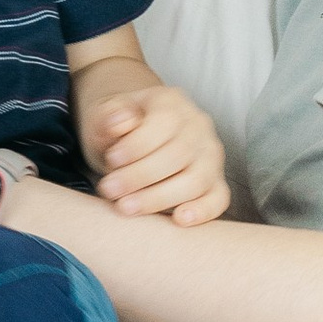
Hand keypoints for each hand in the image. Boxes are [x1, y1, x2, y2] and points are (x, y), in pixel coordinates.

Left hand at [87, 83, 229, 223]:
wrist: (128, 141)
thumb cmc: (116, 131)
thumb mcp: (104, 117)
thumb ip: (109, 117)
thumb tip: (122, 120)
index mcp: (172, 102)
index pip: (164, 122)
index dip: (137, 145)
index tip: (111, 159)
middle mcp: (198, 125)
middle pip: (178, 154)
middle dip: (139, 176)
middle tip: (109, 190)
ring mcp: (211, 155)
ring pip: (196, 180)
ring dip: (159, 198)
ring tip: (126, 207)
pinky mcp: (216, 182)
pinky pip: (219, 198)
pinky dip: (203, 211)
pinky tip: (178, 219)